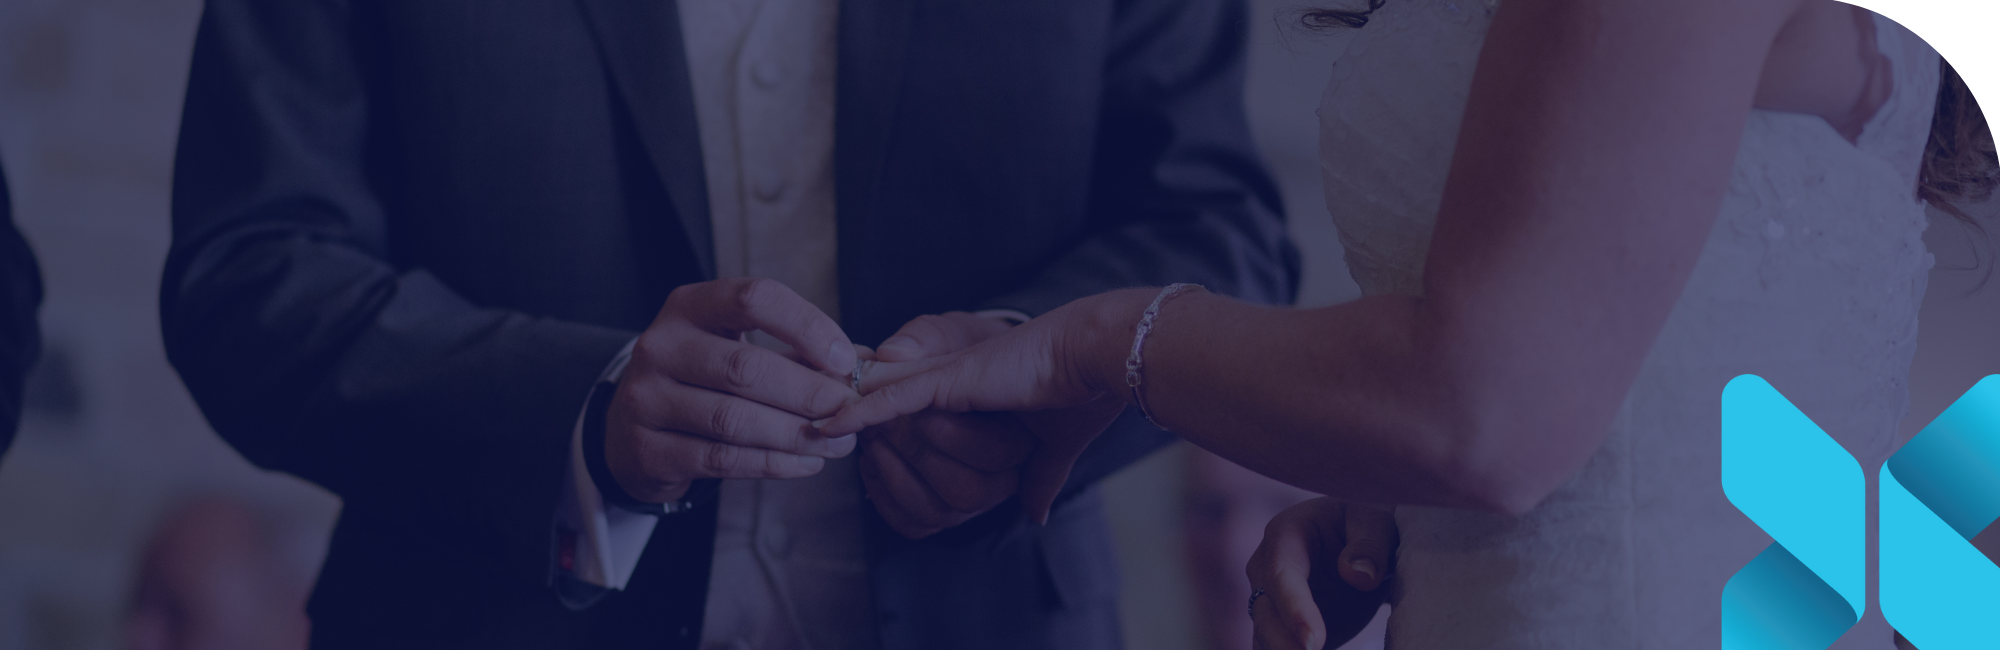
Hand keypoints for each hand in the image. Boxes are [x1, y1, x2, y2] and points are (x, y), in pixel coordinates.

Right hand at [605, 278, 860, 503]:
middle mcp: (660, 345)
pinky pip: (722, 459)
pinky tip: (807, 463)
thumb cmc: (703, 378)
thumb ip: (795, 351)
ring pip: (734, 419)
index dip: (807, 326)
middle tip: (849, 410)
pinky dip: (773, 463)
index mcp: (689, 305)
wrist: (632, 427)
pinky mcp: (646, 449)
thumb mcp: (737, 345)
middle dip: (808, 392)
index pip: (754, 299)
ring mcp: (646, 399)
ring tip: (837, 443)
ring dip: (796, 434)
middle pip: (746, 367)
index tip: (845, 359)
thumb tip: (865, 363)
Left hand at [824, 291, 1151, 522]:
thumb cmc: (1083, 395)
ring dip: (872, 436)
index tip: (849, 434)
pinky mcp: (950, 382)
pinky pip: (894, 401)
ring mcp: (949, 382)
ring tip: (841, 438)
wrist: (1101, 358)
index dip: (879, 425)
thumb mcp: (1053, 446)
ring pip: (889, 417)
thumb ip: (1038, 477)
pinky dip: (861, 413)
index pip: (913, 414)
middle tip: (834, 433)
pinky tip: (830, 425)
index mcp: (975, 401)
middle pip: (890, 418)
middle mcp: (954, 386)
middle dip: (868, 436)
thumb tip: (1035, 512)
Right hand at [1246, 497, 1396, 649]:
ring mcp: (1270, 602)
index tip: (1314, 642)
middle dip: (1283, 645)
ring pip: (1265, 638)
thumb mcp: (1376, 523)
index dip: (1295, 609)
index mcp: (1285, 535)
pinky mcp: (1282, 629)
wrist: (1359, 543)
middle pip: (1265, 614)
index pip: (1282, 576)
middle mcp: (1266, 570)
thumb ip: (1369, 546)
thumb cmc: (1365, 526)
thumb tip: (1356, 575)